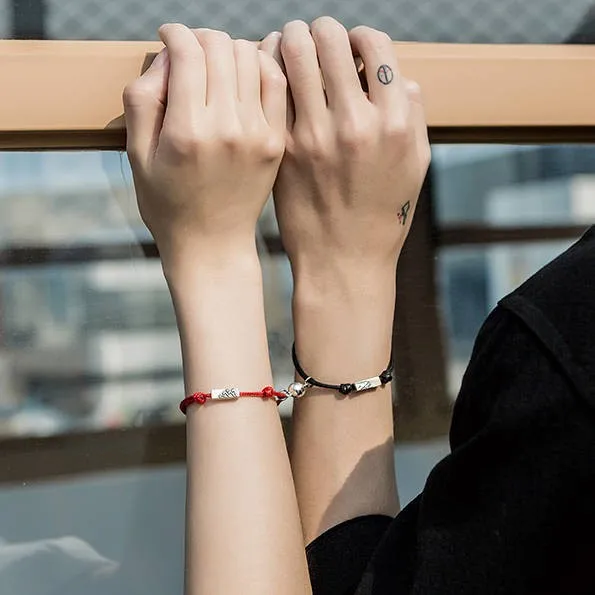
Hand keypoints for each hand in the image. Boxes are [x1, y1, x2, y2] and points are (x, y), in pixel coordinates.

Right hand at [124, 25, 286, 273]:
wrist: (213, 245)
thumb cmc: (168, 204)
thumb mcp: (138, 155)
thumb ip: (143, 98)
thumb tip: (168, 54)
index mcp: (187, 131)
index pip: (188, 51)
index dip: (174, 34)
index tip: (168, 36)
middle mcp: (227, 128)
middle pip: (220, 47)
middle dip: (201, 38)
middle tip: (191, 50)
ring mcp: (257, 134)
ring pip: (250, 56)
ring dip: (230, 49)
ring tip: (217, 64)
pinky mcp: (276, 141)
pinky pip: (276, 81)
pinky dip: (262, 65)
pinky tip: (246, 74)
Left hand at [261, 18, 429, 285]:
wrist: (342, 260)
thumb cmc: (382, 214)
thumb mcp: (414, 166)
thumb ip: (410, 115)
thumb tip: (395, 75)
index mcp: (393, 124)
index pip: (374, 43)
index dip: (361, 36)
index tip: (353, 47)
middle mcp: (354, 124)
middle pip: (329, 38)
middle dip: (321, 30)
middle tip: (315, 39)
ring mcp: (314, 137)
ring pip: (293, 53)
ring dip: (291, 41)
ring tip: (291, 49)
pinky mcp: (283, 150)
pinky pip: (270, 89)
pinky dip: (269, 71)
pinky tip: (272, 76)